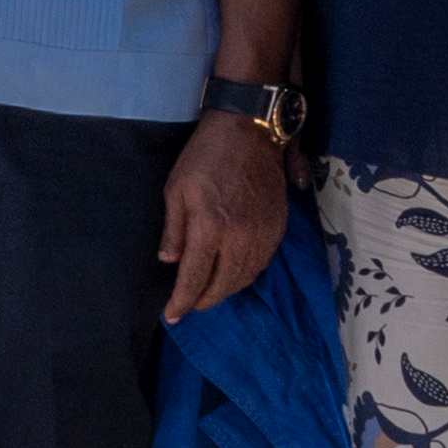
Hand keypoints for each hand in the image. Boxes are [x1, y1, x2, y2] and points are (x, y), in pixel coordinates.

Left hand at [159, 108, 290, 324]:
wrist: (250, 131)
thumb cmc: (205, 156)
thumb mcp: (176, 189)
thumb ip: (174, 229)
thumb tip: (169, 261)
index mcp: (209, 228)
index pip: (194, 278)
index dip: (182, 301)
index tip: (172, 316)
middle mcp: (239, 238)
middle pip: (223, 285)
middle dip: (204, 301)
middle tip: (189, 306)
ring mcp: (262, 234)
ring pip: (244, 278)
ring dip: (225, 291)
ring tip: (208, 294)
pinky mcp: (278, 228)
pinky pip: (262, 264)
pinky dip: (245, 276)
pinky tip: (233, 275)